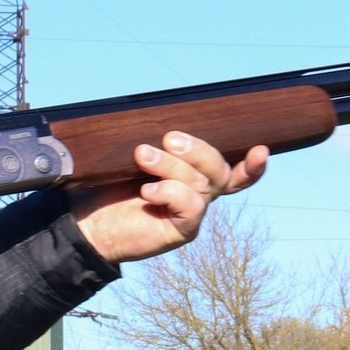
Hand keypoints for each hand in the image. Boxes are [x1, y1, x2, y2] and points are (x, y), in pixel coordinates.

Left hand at [67, 132, 264, 264]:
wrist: (87, 220)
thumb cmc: (109, 183)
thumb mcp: (135, 156)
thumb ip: (157, 141)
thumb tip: (162, 119)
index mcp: (194, 173)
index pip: (234, 169)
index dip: (252, 164)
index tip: (261, 149)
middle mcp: (199, 193)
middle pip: (219, 169)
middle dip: (198, 150)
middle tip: (169, 138)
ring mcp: (192, 212)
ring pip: (200, 183)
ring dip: (171, 165)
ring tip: (142, 156)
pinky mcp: (181, 230)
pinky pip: (190, 206)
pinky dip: (170, 192)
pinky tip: (148, 190)